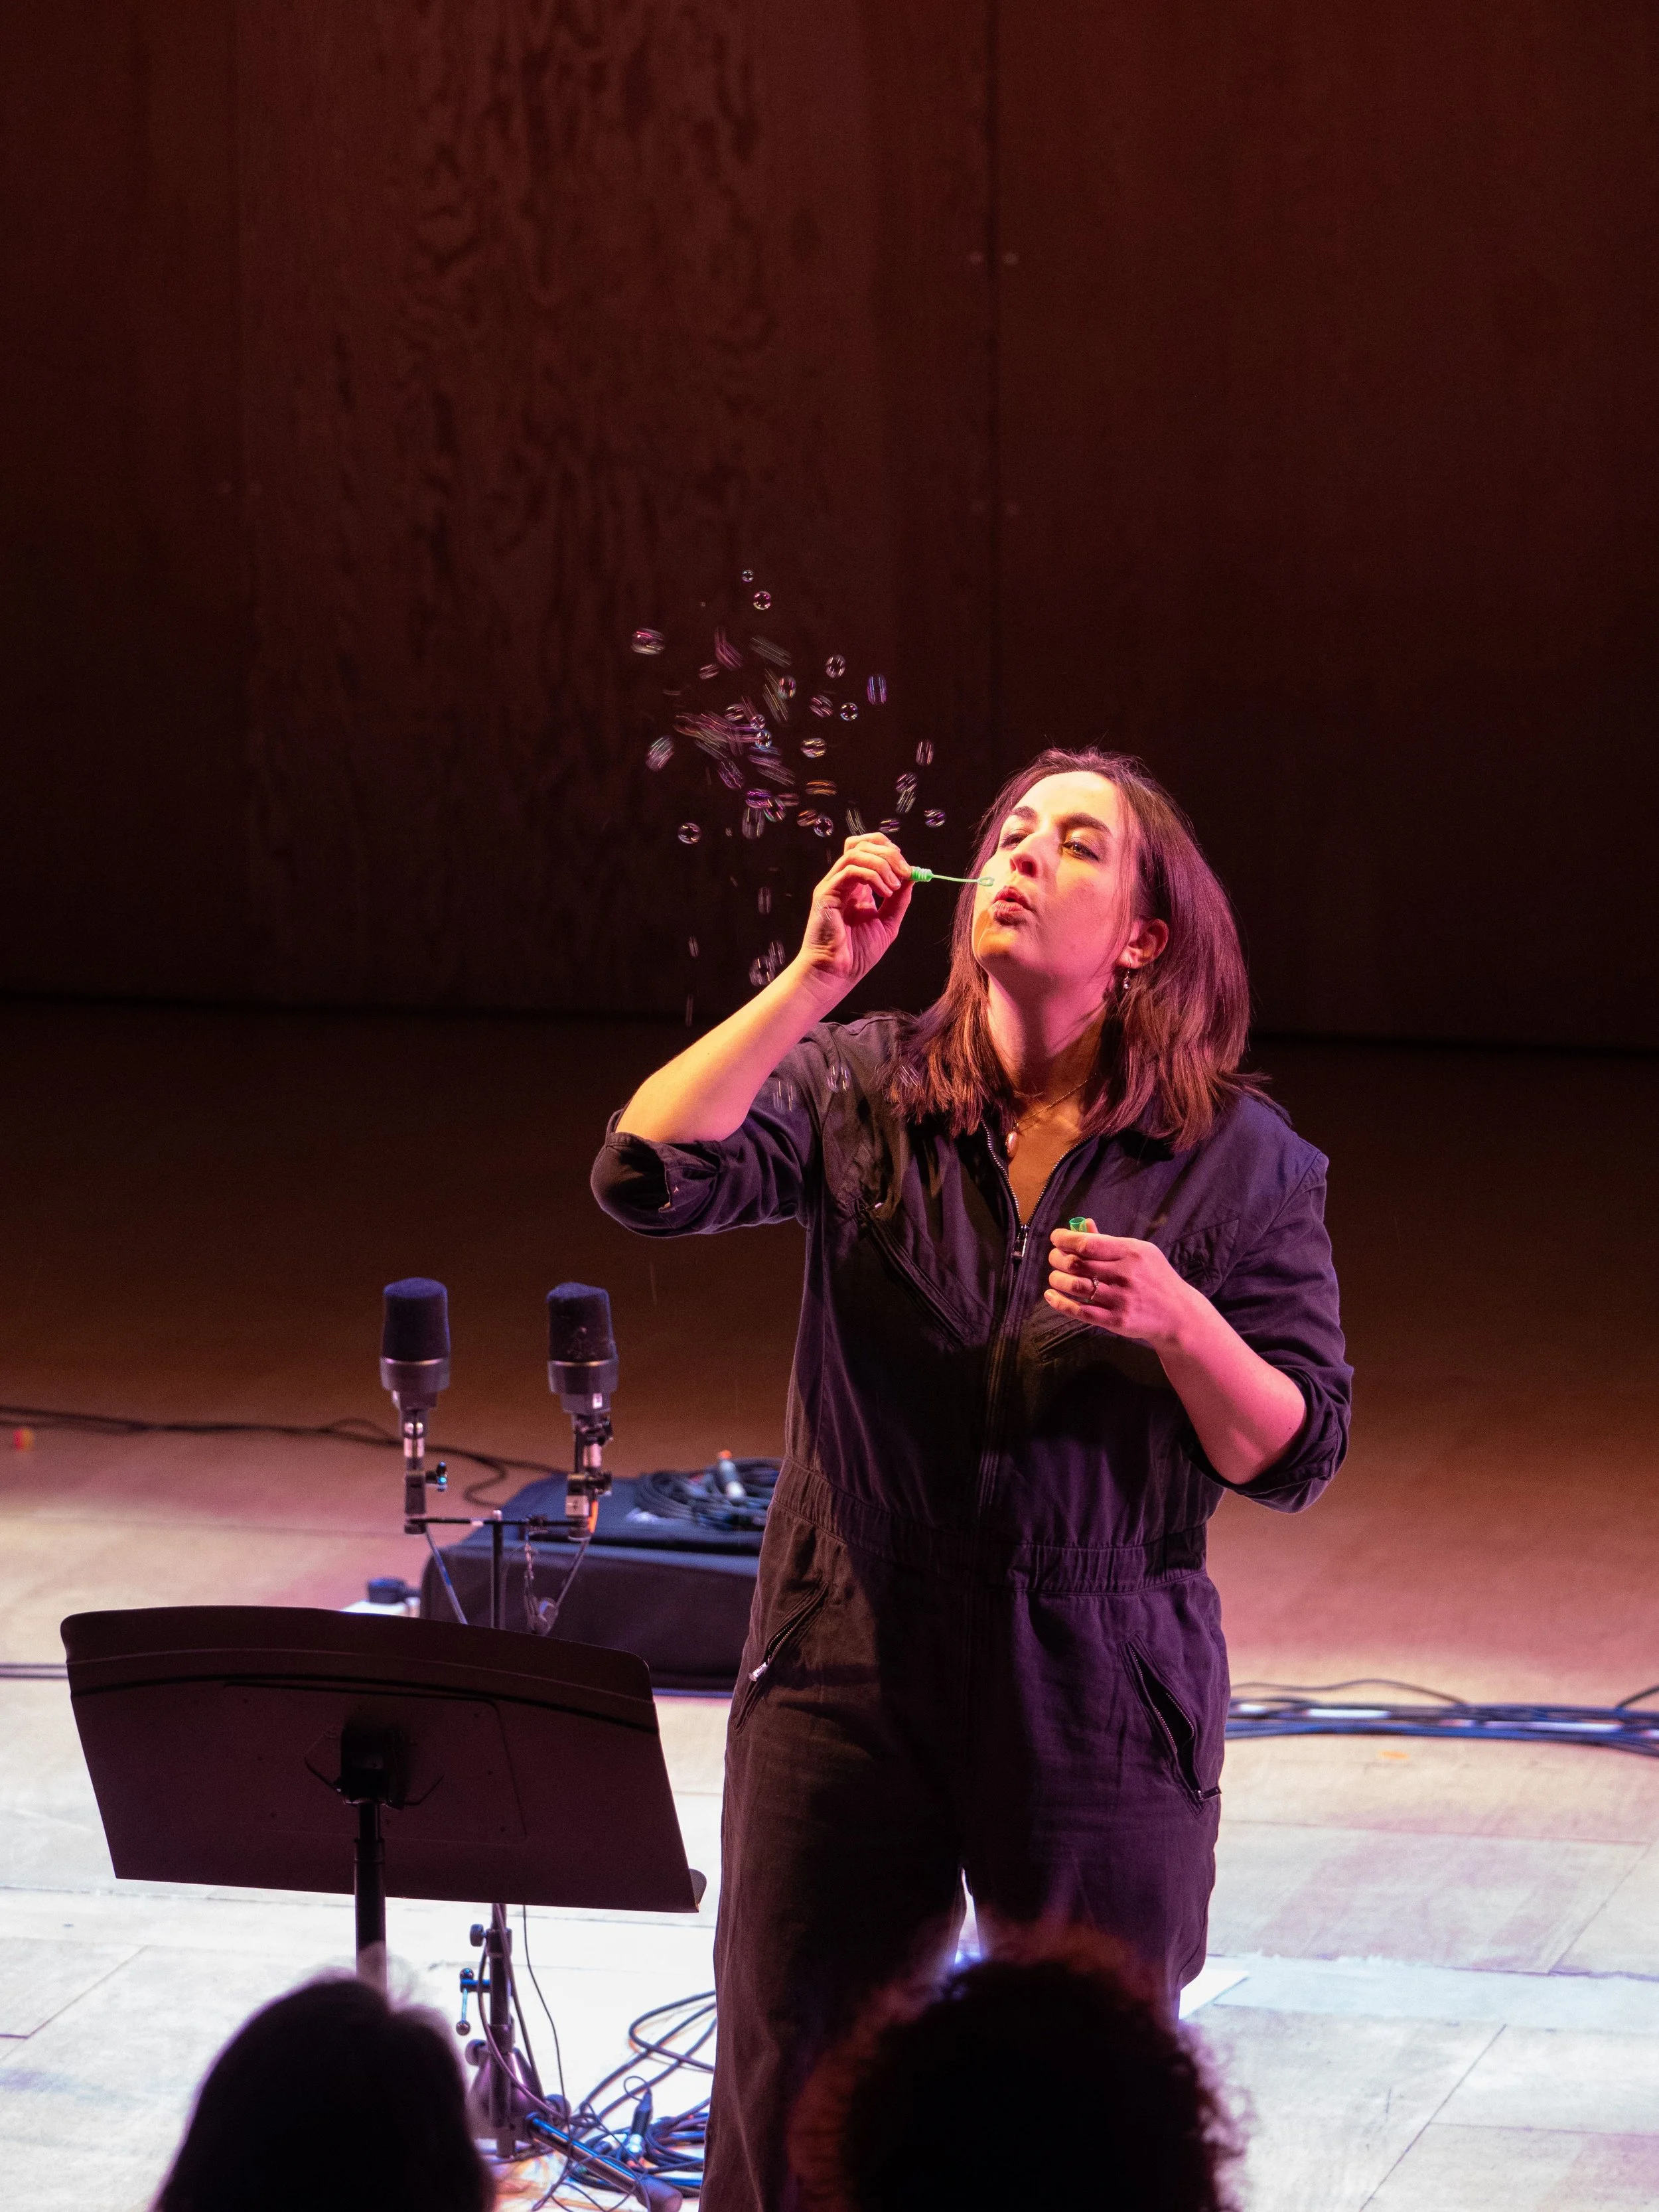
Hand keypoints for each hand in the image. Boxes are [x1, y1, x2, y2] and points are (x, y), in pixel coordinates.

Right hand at [795, 833, 912, 991]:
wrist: (837, 974)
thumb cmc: (858, 954)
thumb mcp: (888, 923)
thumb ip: (899, 900)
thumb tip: (913, 877)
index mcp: (857, 886)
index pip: (870, 850)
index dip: (891, 852)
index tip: (910, 870)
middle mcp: (843, 881)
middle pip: (861, 844)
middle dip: (889, 853)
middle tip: (906, 872)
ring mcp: (833, 885)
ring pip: (855, 852)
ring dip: (882, 864)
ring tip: (894, 886)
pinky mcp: (826, 893)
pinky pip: (850, 870)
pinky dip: (872, 876)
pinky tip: (885, 893)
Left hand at [1044, 1219, 1201, 1351]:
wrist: (1178, 1314)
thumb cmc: (1156, 1278)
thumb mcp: (1141, 1252)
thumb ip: (1110, 1241)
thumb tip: (1083, 1225)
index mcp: (1131, 1253)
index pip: (1088, 1243)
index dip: (1065, 1239)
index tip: (1056, 1238)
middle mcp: (1125, 1275)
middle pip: (1077, 1264)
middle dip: (1058, 1258)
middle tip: (1054, 1257)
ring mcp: (1120, 1299)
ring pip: (1075, 1287)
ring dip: (1057, 1279)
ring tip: (1054, 1276)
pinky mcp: (1116, 1320)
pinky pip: (1080, 1311)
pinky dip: (1060, 1303)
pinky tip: (1051, 1296)